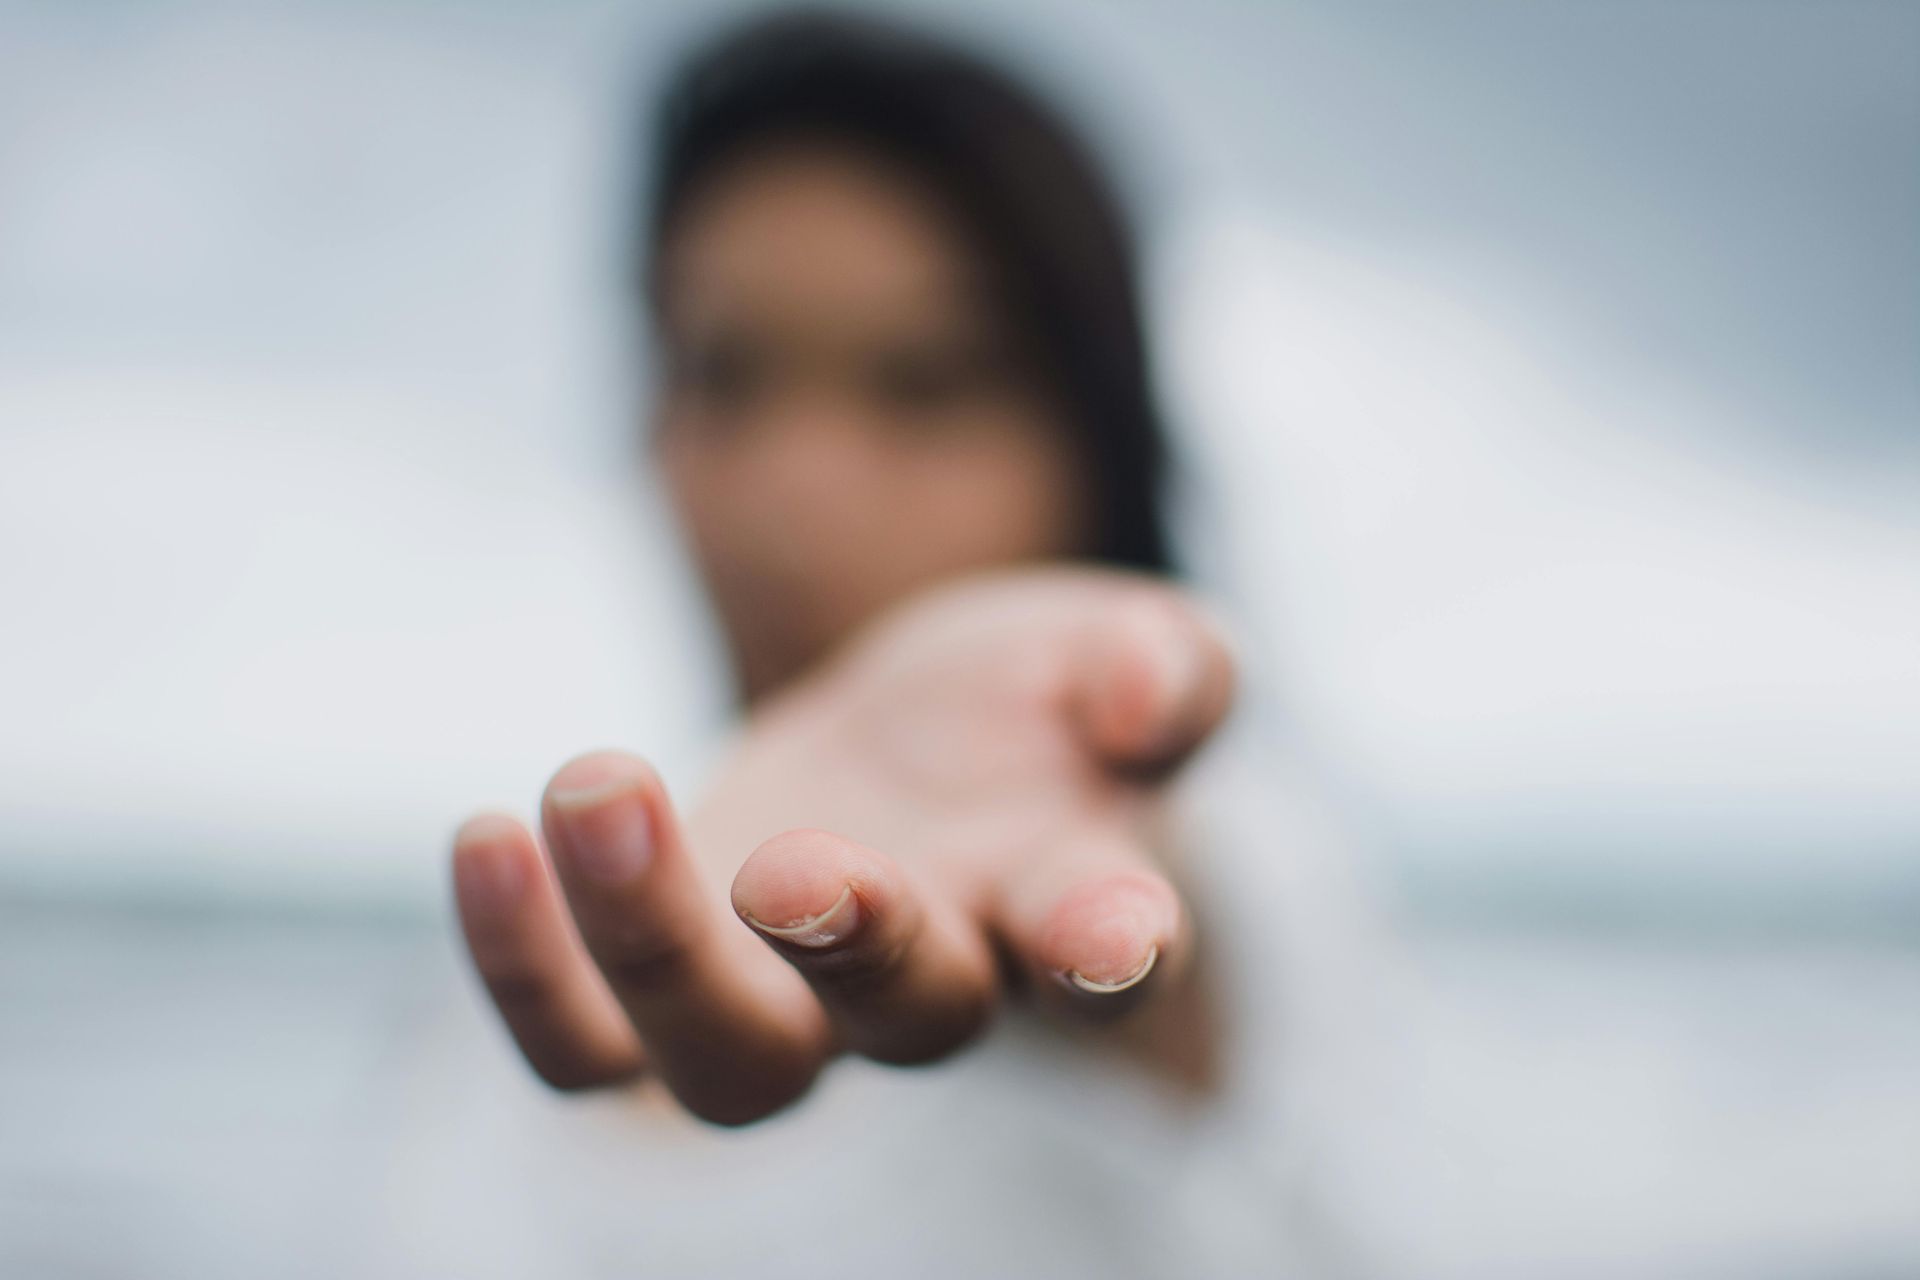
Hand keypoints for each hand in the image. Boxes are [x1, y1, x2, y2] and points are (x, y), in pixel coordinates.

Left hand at [450, 568, 1234, 1123]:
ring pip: (727, 1058)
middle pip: (905, 1023)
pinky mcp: (666, 988)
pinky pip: (585, 1047)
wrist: (912, 748)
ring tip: (596, 785)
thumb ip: (1167, 666)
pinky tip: (485, 840)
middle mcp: (938, 980)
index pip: (1107, 949)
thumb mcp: (1117, 646)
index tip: (1107, 932)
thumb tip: (1143, 691)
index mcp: (1066, 898)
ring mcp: (795, 1001)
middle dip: (850, 951)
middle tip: (790, 864)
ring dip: (653, 947)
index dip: (1110, 950)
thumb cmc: (1035, 705)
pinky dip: (525, 969)